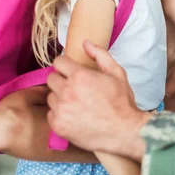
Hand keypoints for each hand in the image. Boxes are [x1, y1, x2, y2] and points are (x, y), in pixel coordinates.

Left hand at [46, 40, 149, 159]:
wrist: (124, 131)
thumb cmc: (122, 102)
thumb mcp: (117, 74)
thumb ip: (100, 55)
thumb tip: (85, 43)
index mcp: (80, 76)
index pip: (58, 62)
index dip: (66, 66)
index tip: (72, 71)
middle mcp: (67, 91)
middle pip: (51, 78)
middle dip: (62, 81)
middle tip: (76, 89)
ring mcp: (61, 109)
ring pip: (51, 97)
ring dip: (60, 98)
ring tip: (77, 104)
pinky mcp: (58, 125)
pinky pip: (51, 114)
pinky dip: (60, 114)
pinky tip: (75, 116)